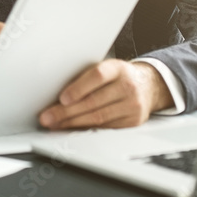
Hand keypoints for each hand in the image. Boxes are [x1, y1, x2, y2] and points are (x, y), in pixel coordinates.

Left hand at [38, 59, 172, 129]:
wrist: (148, 86)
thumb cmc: (118, 76)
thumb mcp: (106, 68)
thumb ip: (86, 76)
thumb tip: (55, 91)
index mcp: (117, 68)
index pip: (97, 76)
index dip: (78, 88)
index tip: (61, 98)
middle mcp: (128, 86)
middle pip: (94, 101)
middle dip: (66, 112)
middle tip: (48, 117)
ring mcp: (132, 105)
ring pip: (98, 117)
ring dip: (72, 123)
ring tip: (55, 124)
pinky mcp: (133, 121)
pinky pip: (105, 127)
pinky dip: (85, 128)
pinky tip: (72, 128)